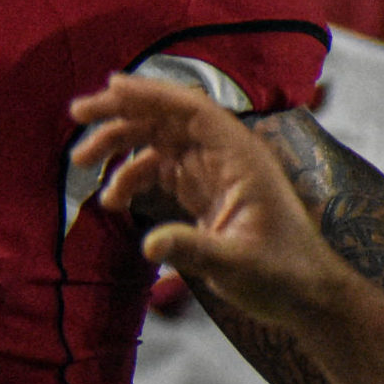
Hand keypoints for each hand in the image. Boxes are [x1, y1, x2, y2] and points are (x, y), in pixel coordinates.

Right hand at [68, 73, 349, 331]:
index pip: (191, 110)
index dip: (151, 95)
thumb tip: (148, 245)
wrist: (306, 295)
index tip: (110, 87)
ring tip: (81, 162)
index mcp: (239, 157)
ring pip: (158, 142)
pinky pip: (160, 170)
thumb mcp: (236, 265)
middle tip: (78, 114)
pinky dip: (131, 177)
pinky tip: (112, 200)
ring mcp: (213, 173)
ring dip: (120, 145)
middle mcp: (224, 156)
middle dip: (122, 113)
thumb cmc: (282, 274)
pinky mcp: (204, 192)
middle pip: (167, 119)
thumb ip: (192, 250)